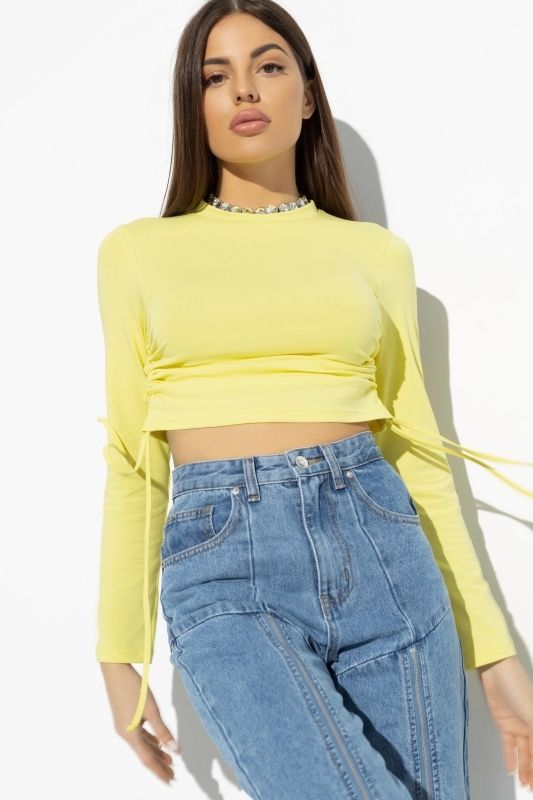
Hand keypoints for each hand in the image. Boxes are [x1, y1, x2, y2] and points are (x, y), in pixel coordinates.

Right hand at [100, 662, 180, 784]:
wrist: (116, 671)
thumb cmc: (134, 689)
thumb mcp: (152, 710)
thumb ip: (163, 731)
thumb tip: (175, 750)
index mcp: (130, 735)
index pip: (147, 759)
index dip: (159, 770)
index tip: (170, 780)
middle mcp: (125, 734)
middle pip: (145, 753)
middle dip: (159, 764)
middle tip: (173, 774)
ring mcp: (123, 726)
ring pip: (142, 744)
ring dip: (156, 752)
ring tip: (170, 760)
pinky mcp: (124, 718)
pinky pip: (139, 735)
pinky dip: (149, 740)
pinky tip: (158, 742)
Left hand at [477, 655, 532, 789]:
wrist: (497, 672)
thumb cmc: (519, 689)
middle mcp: (532, 725)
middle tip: (532, 789)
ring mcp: (518, 725)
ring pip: (523, 752)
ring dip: (524, 768)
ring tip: (525, 785)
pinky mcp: (504, 723)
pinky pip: (509, 745)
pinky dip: (510, 757)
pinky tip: (511, 771)